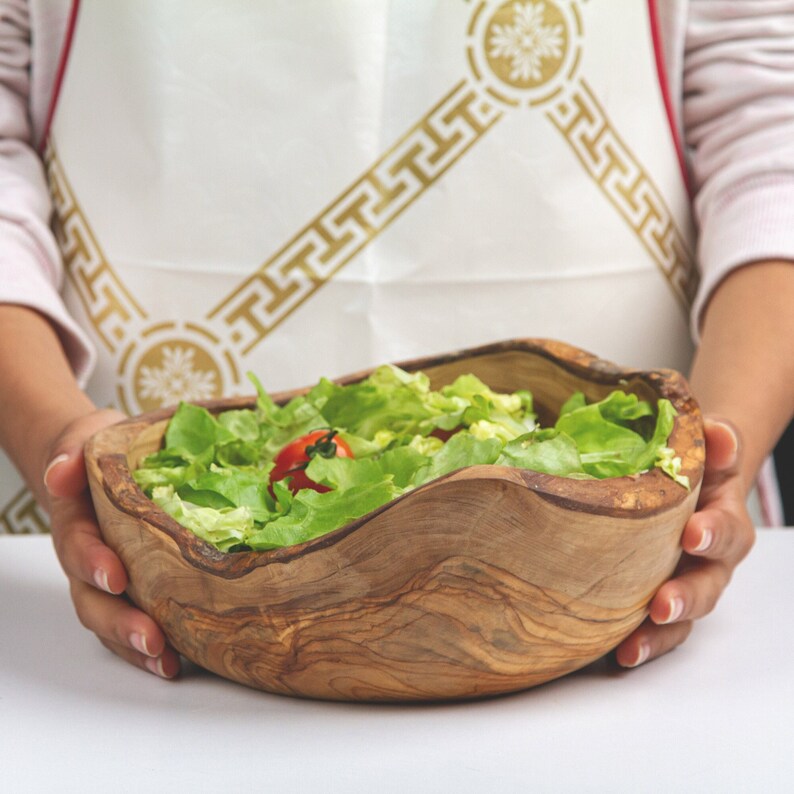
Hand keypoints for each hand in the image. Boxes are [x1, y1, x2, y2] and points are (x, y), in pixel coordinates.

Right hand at [44, 410, 180, 678]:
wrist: (101, 466)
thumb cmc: (100, 453)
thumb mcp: (87, 439)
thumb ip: (72, 453)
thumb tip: (62, 470)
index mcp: (77, 522)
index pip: (78, 545)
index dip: (93, 563)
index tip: (116, 575)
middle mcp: (88, 560)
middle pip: (93, 600)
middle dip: (120, 623)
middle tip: (151, 638)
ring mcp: (109, 582)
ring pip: (112, 622)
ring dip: (136, 646)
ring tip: (166, 662)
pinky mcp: (134, 591)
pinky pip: (136, 623)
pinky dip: (152, 647)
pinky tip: (179, 661)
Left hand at [615, 417, 755, 667]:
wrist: (685, 483)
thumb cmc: (693, 465)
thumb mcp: (707, 446)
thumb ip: (717, 440)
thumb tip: (718, 433)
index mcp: (724, 520)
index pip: (726, 528)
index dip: (713, 532)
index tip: (693, 533)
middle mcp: (710, 562)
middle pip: (707, 586)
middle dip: (686, 597)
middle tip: (663, 603)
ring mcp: (684, 585)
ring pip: (682, 619)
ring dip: (660, 633)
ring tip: (634, 645)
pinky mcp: (656, 602)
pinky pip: (655, 630)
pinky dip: (641, 643)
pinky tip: (618, 653)